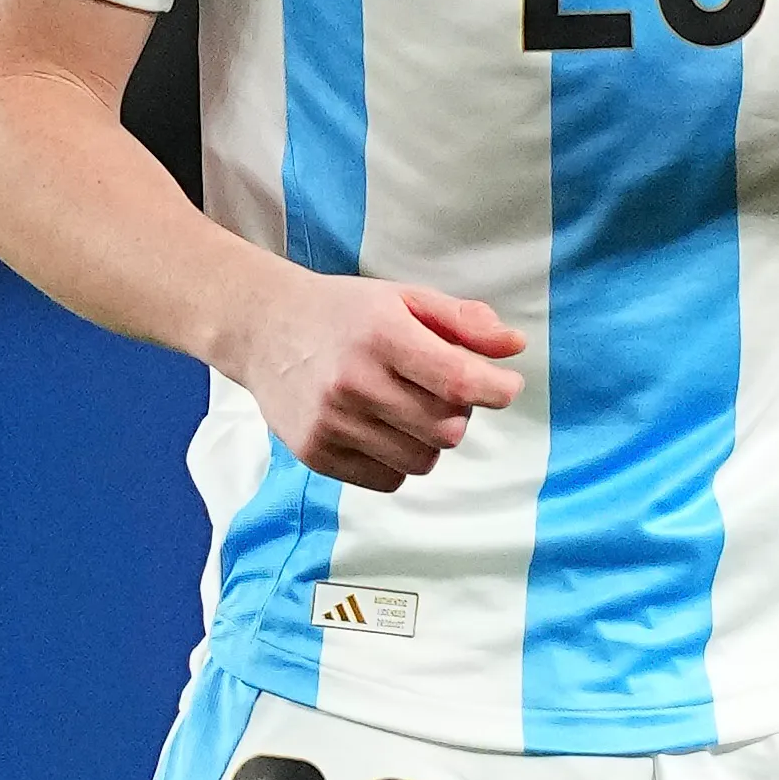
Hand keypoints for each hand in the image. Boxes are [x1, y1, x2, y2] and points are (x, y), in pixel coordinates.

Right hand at [232, 271, 520, 491]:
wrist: (263, 328)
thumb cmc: (344, 313)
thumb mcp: (404, 299)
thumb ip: (463, 322)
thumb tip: (515, 346)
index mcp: (381, 336)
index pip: (457, 381)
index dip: (495, 390)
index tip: (505, 387)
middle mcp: (354, 382)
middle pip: (447, 429)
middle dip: (457, 412)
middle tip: (437, 390)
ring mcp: (332, 422)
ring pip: (422, 460)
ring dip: (429, 439)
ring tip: (406, 408)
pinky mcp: (316, 453)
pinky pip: (389, 480)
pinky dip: (398, 459)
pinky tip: (381, 428)